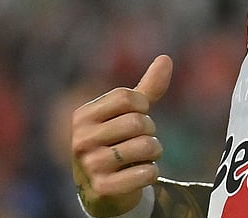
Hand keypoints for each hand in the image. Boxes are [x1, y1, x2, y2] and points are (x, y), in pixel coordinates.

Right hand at [71, 55, 172, 216]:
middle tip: (142, 139)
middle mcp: (81, 139)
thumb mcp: (127, 114)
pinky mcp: (103, 188)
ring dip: (154, 152)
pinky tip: (141, 174)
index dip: (143, 105)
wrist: (102, 189)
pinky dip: (152, 173)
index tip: (139, 115)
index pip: (126, 97)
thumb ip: (146, 89)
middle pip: (137, 122)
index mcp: (83, 116)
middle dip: (150, 130)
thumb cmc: (117, 142)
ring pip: (144, 147)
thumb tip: (166, 58)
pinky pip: (145, 174)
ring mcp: (90, 165)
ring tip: (143, 156)